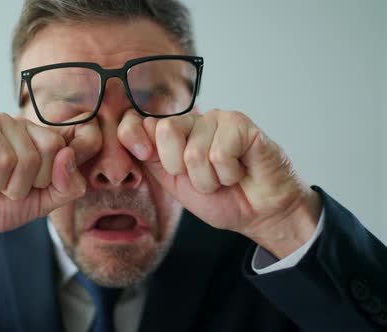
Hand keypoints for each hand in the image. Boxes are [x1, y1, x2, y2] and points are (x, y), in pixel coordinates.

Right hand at [0, 113, 100, 269]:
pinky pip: (4, 160)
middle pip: (55, 149)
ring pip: (29, 158)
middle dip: (33, 183)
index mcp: (45, 139)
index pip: (84, 135)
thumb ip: (66, 185)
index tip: (48, 182)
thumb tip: (68, 156)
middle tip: (10, 186)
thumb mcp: (43, 202)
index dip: (74, 161)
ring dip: (10, 186)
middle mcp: (26, 125)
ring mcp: (2, 123)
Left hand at [118, 109, 321, 257]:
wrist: (258, 214)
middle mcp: (191, 121)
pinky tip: (239, 170)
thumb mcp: (172, 183)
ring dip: (210, 179)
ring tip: (225, 177)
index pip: (137, 121)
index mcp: (170, 134)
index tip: (150, 158)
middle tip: (203, 178)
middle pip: (165, 131)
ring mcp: (216, 118)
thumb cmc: (219, 198)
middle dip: (182, 170)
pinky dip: (229, 173)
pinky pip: (221, 152)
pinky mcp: (240, 123)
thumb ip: (149, 158)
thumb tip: (129, 130)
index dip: (134, 138)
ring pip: (194, 152)